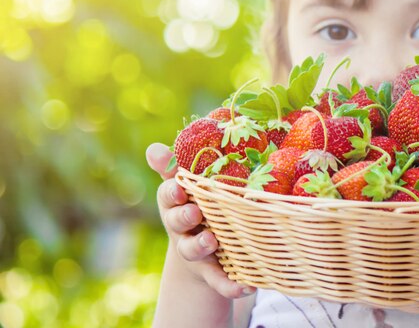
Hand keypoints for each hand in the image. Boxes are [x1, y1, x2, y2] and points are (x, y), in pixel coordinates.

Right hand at [147, 142, 255, 298]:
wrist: (201, 251)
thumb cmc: (194, 206)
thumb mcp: (183, 186)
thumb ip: (171, 167)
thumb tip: (153, 148)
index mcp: (176, 204)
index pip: (168, 195)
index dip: (172, 193)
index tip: (180, 188)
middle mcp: (182, 229)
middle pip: (178, 222)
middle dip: (184, 217)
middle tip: (195, 213)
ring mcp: (196, 251)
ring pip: (193, 250)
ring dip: (201, 246)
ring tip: (213, 241)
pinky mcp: (212, 272)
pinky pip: (219, 280)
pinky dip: (230, 285)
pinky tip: (247, 286)